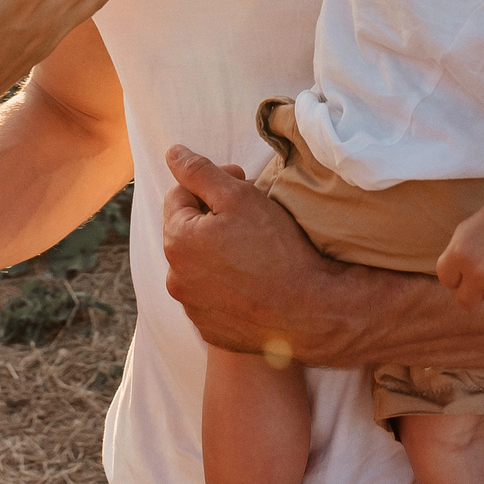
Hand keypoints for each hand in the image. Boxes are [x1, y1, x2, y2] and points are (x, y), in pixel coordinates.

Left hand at [161, 144, 354, 365]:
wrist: (311, 311)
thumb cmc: (277, 249)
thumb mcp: (239, 196)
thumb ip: (199, 170)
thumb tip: (172, 152)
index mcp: (177, 241)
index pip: (180, 195)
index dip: (212, 184)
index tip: (242, 185)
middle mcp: (175, 278)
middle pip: (188, 231)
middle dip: (213, 217)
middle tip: (251, 215)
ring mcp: (193, 308)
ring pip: (199, 265)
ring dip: (218, 252)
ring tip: (255, 250)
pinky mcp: (212, 330)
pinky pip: (212, 297)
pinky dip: (227, 285)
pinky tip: (255, 279)